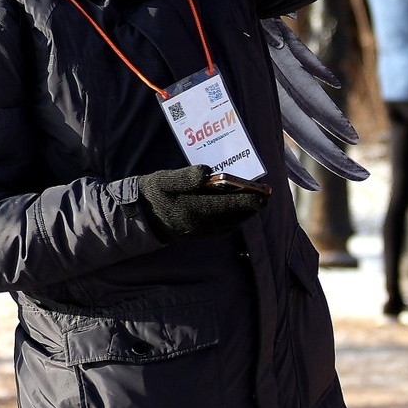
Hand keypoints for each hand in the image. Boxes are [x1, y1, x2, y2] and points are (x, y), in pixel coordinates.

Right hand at [136, 165, 268, 242]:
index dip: (250, 199)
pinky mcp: (202, 235)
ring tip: (256, 199)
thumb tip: (207, 172)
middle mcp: (202, 224)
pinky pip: (226, 228)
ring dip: (245, 212)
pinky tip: (238, 207)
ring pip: (234, 223)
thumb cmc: (156, 192)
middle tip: (265, 194)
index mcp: (194, 208)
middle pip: (237, 216)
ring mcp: (203, 232)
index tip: (265, 194)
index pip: (231, 205)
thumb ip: (186, 176)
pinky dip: (235, 218)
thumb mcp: (166, 179)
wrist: (142, 215)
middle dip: (252, 205)